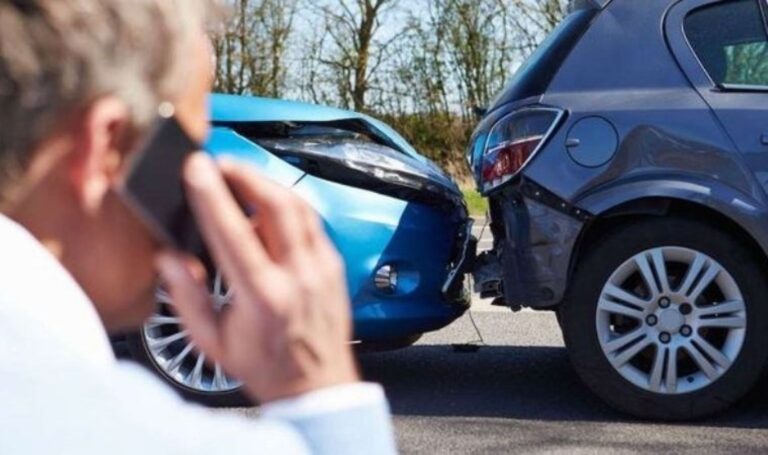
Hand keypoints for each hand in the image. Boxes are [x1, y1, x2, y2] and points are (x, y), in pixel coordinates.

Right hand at [155, 153, 358, 402]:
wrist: (317, 386)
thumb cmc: (265, 366)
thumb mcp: (212, 342)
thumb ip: (186, 297)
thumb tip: (167, 257)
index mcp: (263, 298)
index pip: (234, 232)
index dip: (212, 195)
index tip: (196, 168)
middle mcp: (298, 276)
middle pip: (276, 204)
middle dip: (245, 173)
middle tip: (219, 163)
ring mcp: (322, 267)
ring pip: (299, 206)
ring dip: (267, 183)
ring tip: (240, 176)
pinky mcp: (334, 264)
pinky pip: (311, 220)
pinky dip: (287, 203)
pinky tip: (268, 203)